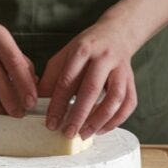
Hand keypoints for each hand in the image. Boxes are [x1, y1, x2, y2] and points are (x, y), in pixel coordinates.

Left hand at [38, 23, 137, 138]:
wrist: (116, 33)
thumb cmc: (87, 48)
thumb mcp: (65, 55)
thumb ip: (52, 78)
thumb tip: (36, 102)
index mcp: (83, 50)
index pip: (68, 80)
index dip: (58, 104)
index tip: (51, 123)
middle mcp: (104, 57)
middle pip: (91, 89)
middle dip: (79, 115)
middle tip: (68, 133)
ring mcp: (121, 69)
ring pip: (115, 97)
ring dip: (100, 119)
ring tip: (85, 134)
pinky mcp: (132, 79)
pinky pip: (129, 103)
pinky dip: (117, 119)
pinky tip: (103, 128)